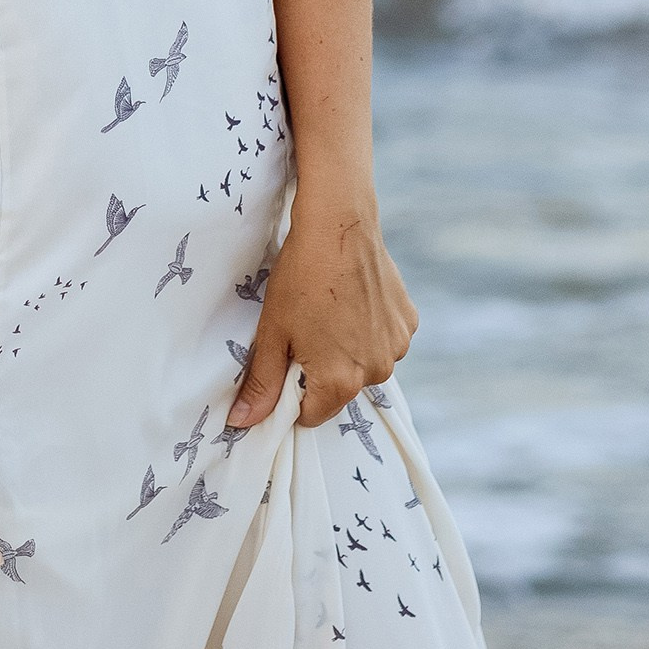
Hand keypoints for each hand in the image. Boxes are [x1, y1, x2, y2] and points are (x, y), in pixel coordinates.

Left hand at [226, 192, 417, 432]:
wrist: (338, 225)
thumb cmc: (300, 277)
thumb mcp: (273, 332)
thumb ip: (261, 384)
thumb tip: (241, 423)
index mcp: (340, 382)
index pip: (311, 414)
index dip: (292, 392)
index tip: (287, 359)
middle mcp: (376, 372)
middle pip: (340, 388)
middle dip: (322, 369)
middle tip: (305, 328)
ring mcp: (396, 346)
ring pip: (364, 364)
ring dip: (348, 349)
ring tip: (330, 310)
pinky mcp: (408, 321)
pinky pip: (384, 340)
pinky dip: (370, 328)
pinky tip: (353, 300)